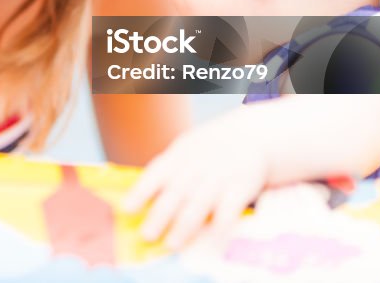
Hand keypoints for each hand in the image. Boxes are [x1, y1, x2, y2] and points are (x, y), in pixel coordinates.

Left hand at [123, 111, 268, 249]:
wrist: (251, 136)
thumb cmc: (210, 148)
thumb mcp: (186, 147)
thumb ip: (168, 168)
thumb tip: (140, 196)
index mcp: (180, 155)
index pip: (156, 173)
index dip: (141, 191)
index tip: (127, 209)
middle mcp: (198, 165)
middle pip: (176, 193)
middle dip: (160, 215)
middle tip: (147, 235)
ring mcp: (219, 177)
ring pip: (199, 205)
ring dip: (184, 227)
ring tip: (172, 244)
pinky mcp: (240, 188)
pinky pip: (228, 211)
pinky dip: (219, 227)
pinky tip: (210, 241)